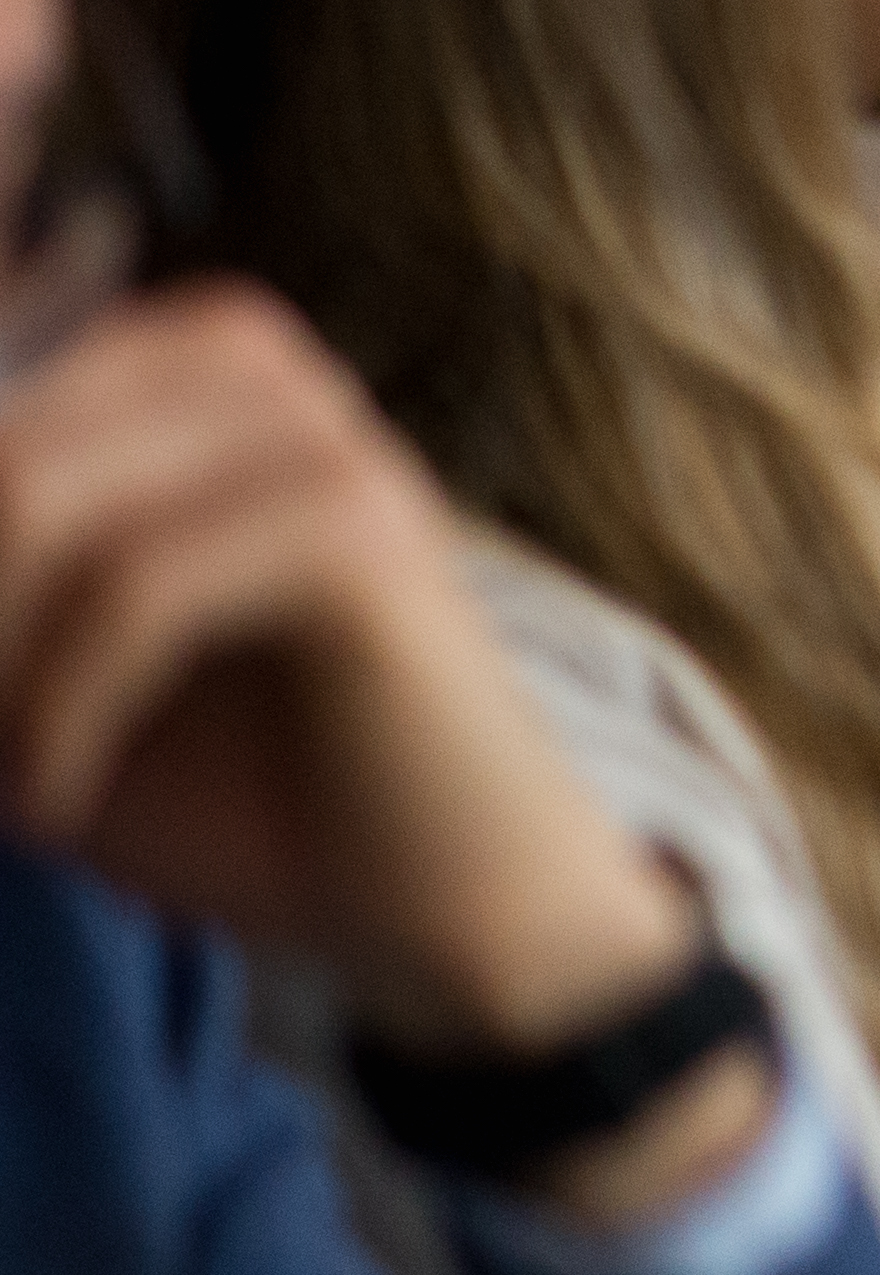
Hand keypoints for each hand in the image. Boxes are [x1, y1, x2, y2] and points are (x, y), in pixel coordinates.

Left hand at [0, 285, 700, 1051]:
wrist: (440, 901)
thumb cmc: (248, 796)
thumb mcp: (44, 685)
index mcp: (184, 373)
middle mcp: (256, 372)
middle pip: (0, 447)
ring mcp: (322, 442)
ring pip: (45, 501)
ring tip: (2, 776)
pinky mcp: (360, 536)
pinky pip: (138, 591)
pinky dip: (59, 713)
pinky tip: (51, 801)